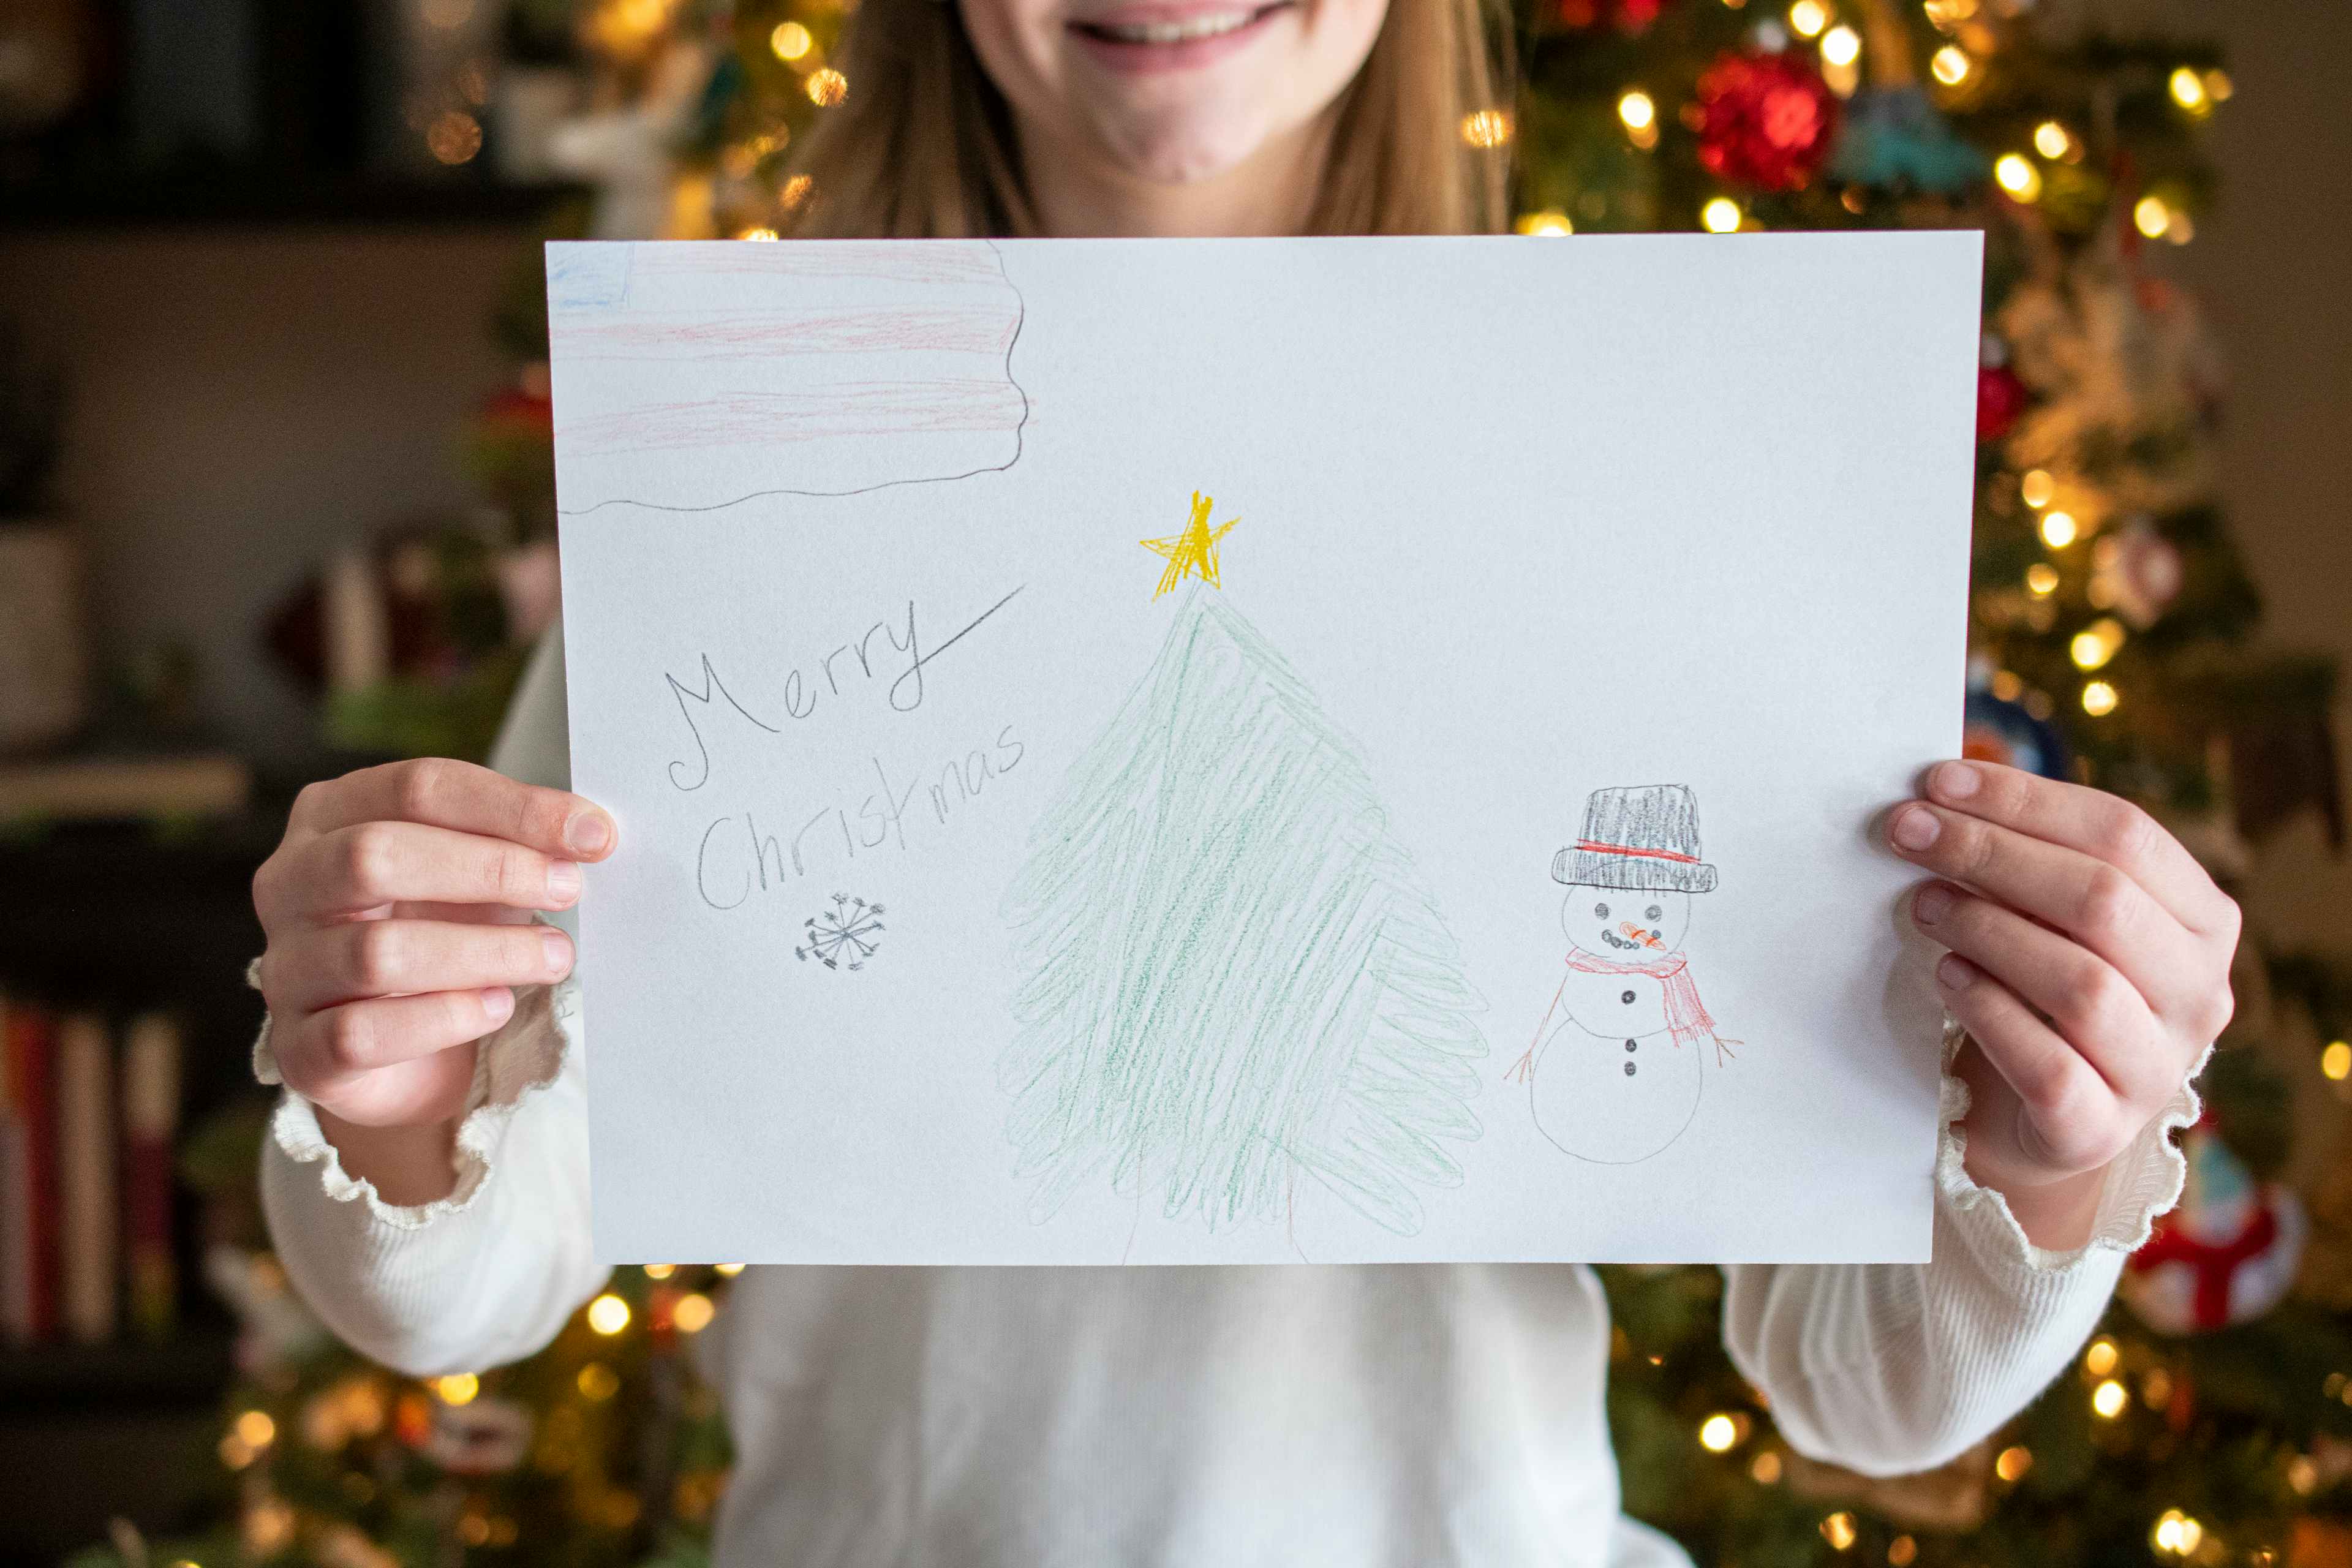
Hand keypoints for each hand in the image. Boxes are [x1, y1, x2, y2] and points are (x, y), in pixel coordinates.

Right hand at [252, 759, 617, 1134]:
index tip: (593, 834)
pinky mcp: (299, 1049)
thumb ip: (518, 846)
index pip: (417, 788)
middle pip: (375, 856)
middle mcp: (289, 884)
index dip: (512, 807)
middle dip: (488, 869)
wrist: (402, 1047)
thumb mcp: (477, 877)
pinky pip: (363, 1033)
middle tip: (568, 889)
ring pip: (376, 951)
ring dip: (483, 952)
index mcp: (331, 816)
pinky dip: (444, 1018)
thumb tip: (589, 832)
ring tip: (553, 957)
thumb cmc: (441, 932)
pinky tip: (497, 1006)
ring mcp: (285, 968)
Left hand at [1887, 760, 2238, 1248]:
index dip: (2026, 800)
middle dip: (1993, 855)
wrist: (2037, 1112)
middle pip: (2103, 900)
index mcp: (2203, 921)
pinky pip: (2049, 1065)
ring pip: (2082, 983)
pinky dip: (1989, 1011)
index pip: (2126, 834)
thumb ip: (2028, 857)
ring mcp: (2158, 1067)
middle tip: (1910, 833)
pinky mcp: (2100, 1130)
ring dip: (1988, 930)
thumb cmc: (2044, 986)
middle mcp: (2201, 994)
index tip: (1937, 783)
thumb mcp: (2055, 915)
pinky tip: (1948, 975)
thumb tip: (1942, 797)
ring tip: (1925, 905)